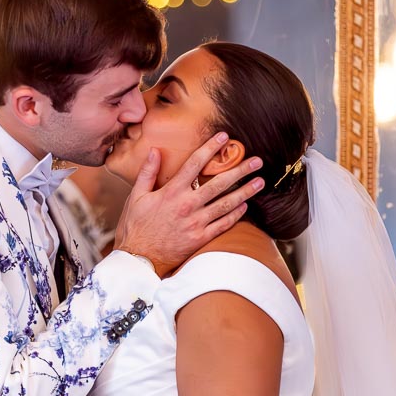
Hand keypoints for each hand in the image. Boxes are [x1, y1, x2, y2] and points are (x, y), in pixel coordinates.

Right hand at [112, 133, 263, 275]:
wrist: (138, 259)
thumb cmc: (135, 226)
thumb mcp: (137, 196)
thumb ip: (147, 172)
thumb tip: (156, 150)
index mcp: (171, 192)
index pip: (195, 164)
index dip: (210, 148)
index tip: (224, 137)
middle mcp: (187, 205)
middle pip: (219, 183)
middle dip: (240, 170)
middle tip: (257, 161)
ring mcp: (196, 223)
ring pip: (226, 204)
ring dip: (245, 191)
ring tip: (260, 182)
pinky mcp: (200, 238)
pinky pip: (223, 224)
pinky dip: (236, 215)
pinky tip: (245, 206)